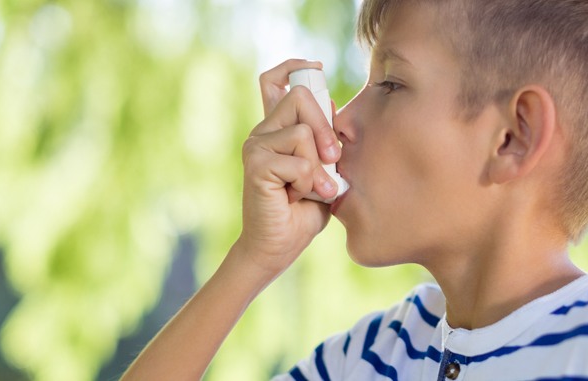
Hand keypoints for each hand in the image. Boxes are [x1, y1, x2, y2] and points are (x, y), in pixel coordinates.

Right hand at [236, 59, 340, 276]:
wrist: (279, 246)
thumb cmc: (303, 210)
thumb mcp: (324, 169)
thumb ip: (326, 141)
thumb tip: (332, 104)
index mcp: (276, 129)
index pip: (274, 80)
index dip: (295, 68)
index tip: (316, 68)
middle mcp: (262, 132)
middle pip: (300, 97)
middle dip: (326, 126)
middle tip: (332, 157)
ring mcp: (255, 147)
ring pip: (303, 131)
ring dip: (319, 166)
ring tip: (313, 188)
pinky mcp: (256, 165)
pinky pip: (299, 161)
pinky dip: (309, 182)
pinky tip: (299, 197)